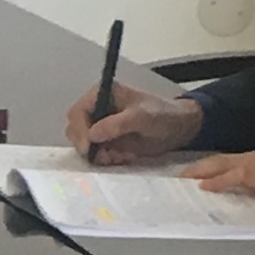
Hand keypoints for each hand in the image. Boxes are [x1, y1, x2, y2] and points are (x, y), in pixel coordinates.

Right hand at [65, 84, 200, 164]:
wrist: (179, 129)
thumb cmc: (163, 115)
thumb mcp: (142, 116)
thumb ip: (117, 124)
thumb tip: (92, 134)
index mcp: (101, 94)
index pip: (77, 112)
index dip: (80, 130)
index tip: (88, 146)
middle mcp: (97, 110)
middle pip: (75, 129)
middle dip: (86, 144)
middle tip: (102, 155)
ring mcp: (100, 127)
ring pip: (83, 144)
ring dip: (96, 154)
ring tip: (115, 156)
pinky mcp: (107, 143)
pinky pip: (95, 155)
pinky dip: (104, 160)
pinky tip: (120, 158)